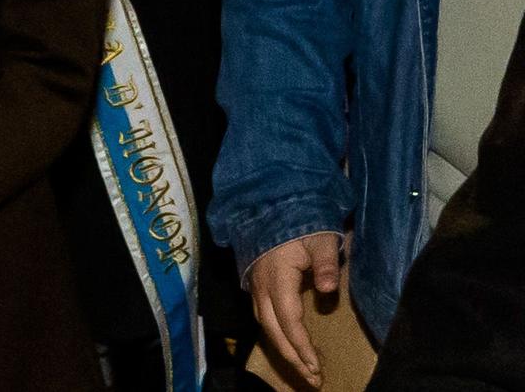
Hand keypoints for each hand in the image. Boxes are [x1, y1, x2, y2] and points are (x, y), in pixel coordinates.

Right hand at [249, 231, 341, 387]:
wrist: (271, 208)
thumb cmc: (300, 224)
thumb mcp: (319, 240)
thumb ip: (325, 263)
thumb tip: (327, 289)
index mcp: (277, 279)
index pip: (289, 321)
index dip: (301, 346)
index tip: (316, 366)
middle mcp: (262, 287)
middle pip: (274, 331)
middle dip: (293, 358)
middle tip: (313, 379)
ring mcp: (257, 287)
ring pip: (266, 326)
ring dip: (284, 349)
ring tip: (303, 368)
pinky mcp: (257, 286)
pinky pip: (264, 317)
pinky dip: (277, 335)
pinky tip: (288, 343)